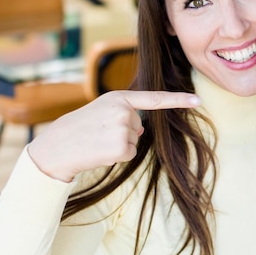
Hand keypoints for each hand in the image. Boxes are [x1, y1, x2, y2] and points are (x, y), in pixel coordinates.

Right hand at [28, 90, 200, 182]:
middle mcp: (124, 111)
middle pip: (139, 127)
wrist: (57, 146)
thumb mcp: (102, 111)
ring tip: (97, 141)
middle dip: (123, 133)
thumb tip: (141, 129)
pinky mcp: (121, 147)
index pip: (154, 98)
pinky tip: (100, 151)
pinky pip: (129, 154)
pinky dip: (117, 156)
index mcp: (120, 98)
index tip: (198, 100)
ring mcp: (123, 129)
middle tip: (99, 133)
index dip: (178, 99)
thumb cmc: (80, 127)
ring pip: (135, 141)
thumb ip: (125, 114)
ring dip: (119, 145)